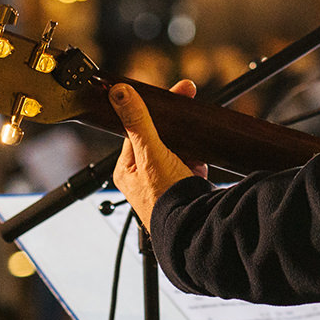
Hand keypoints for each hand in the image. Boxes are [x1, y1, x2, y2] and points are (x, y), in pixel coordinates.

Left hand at [109, 79, 200, 228]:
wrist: (192, 227)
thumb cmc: (165, 197)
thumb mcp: (151, 153)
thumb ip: (138, 122)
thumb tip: (119, 93)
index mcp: (126, 170)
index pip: (137, 129)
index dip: (153, 109)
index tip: (174, 92)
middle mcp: (142, 178)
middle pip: (158, 138)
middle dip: (174, 126)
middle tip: (189, 99)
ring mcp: (162, 184)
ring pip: (176, 151)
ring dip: (187, 145)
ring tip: (195, 140)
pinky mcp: (181, 188)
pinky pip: (189, 166)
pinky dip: (197, 162)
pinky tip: (200, 164)